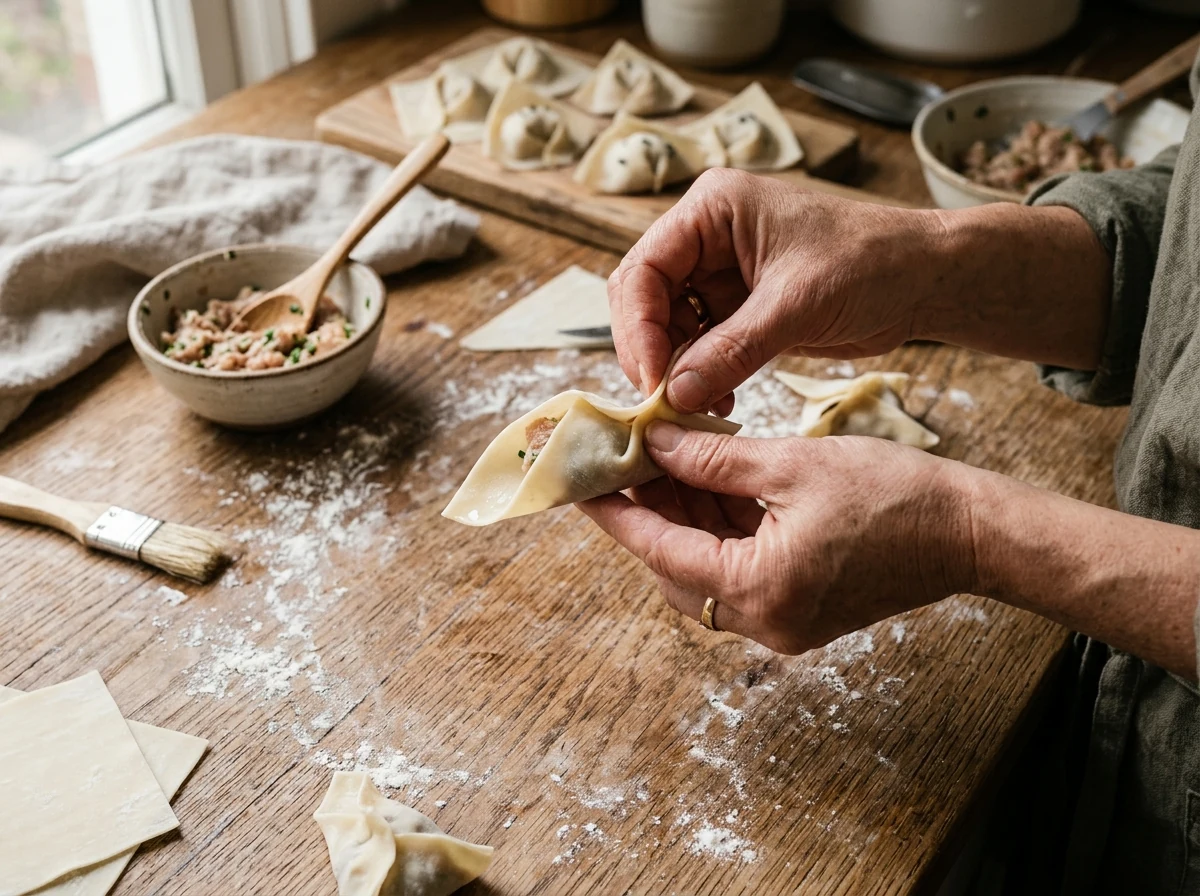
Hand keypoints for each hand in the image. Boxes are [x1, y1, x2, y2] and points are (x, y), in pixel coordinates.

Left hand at [578, 421, 975, 653]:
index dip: (615, 513)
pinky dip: (719, 533)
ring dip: (683, 521)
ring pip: (705, 572)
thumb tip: (655, 443)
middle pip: (676, 569)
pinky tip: (708, 486)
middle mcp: (763, 621)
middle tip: (625, 464)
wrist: (969, 532)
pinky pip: (739, 574)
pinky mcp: (800, 610)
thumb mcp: (790, 464)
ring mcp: (782, 622)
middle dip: (649, 514)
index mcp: (757, 589)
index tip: (581, 485)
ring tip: (664, 464)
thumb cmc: (892, 495)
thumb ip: (712, 461)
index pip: (659, 550)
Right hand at [608, 168, 945, 413]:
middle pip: (645, 299)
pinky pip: (699, 346)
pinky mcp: (737, 308)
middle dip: (651, 352)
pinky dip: (701, 376)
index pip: (644, 269)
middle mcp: (706, 237)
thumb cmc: (870, 264)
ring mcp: (719, 274)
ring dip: (677, 371)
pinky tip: (717, 402)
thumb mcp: (796, 305)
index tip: (653, 380)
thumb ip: (732, 349)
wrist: (923, 279)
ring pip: (668, 328)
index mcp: (712, 209)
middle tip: (664, 402)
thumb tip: (675, 395)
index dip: (639, 328)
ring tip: (697, 408)